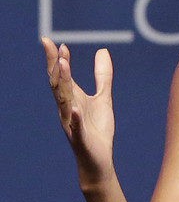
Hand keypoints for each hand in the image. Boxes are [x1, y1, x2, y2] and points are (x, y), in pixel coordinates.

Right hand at [42, 37, 116, 187]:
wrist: (99, 160)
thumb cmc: (97, 129)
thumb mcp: (104, 98)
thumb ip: (102, 76)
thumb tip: (103, 51)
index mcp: (72, 99)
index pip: (61, 77)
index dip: (56, 60)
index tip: (53, 41)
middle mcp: (67, 109)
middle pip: (58, 85)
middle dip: (56, 66)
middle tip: (54, 47)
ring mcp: (72, 123)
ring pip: (64, 101)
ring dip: (64, 83)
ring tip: (63, 65)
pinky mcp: (81, 138)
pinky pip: (76, 127)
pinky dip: (75, 117)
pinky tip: (75, 108)